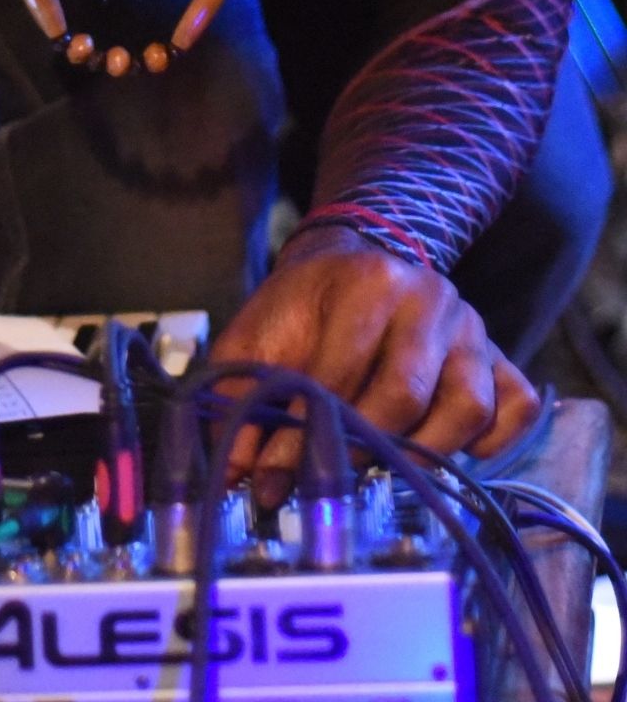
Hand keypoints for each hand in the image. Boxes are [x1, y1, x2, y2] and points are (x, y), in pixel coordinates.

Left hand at [210, 225, 538, 497]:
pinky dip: (489, 443)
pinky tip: (445, 451)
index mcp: (368, 279)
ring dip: (422, 453)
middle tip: (325, 483)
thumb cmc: (303, 309)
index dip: (304, 437)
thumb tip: (233, 475)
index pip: (341, 373)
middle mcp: (431, 296)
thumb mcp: (258, 337)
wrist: (352, 264)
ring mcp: (472, 327)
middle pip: (405, 395)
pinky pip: (515, 409)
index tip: (273, 480)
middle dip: (358, 451)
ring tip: (381, 470)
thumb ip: (239, 397)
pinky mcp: (500, 356)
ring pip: (468, 408)